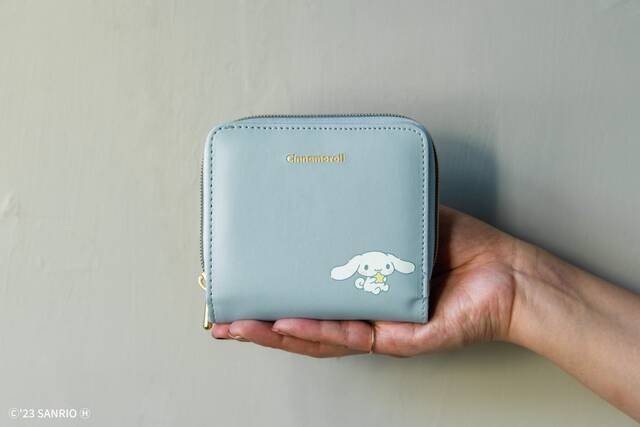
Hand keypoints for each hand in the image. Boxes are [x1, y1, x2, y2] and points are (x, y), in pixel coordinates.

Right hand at [212, 205, 519, 356]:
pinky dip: (320, 329)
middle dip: (257, 325)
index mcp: (359, 292)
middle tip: (220, 318)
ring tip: (240, 326)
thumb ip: (369, 212)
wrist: (506, 272)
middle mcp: (364, 316)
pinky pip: (355, 336)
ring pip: (319, 339)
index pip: (307, 301)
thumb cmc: (459, 248)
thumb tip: (334, 186)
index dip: (269, 300)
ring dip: (276, 333)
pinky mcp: (401, 338)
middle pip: (302, 327)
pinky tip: (288, 323)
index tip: (235, 290)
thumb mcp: (401, 221)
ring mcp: (380, 330)